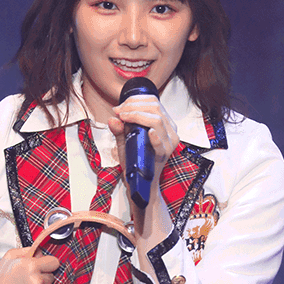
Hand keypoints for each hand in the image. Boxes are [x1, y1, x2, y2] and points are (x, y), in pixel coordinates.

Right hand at [0, 246, 59, 283]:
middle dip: (43, 277)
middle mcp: (37, 281)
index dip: (48, 264)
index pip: (54, 262)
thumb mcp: (8, 257)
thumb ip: (27, 251)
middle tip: (27, 282)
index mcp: (30, 266)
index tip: (41, 268)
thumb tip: (43, 253)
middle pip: (53, 276)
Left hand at [108, 94, 177, 241]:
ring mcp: (169, 142)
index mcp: (164, 123)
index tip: (119, 108)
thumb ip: (120, 129)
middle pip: (155, 107)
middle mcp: (170, 131)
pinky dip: (155, 136)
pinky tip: (150, 133)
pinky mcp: (164, 154)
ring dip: (137, 115)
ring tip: (124, 118)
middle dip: (133, 106)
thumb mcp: (126, 141)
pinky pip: (161, 142)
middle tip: (119, 112)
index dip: (135, 100)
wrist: (141, 184)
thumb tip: (113, 118)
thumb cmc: (136, 161)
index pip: (154, 102)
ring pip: (157, 119)